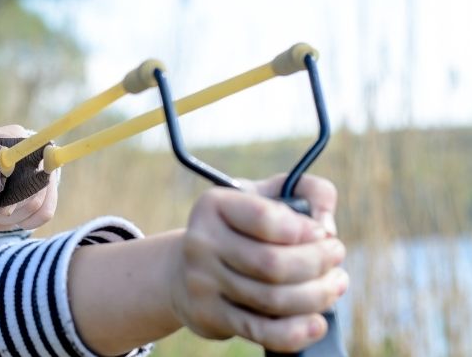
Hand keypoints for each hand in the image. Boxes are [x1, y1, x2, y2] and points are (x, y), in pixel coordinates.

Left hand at [0, 125, 58, 231]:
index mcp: (3, 138)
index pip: (24, 152)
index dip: (16, 177)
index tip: (1, 197)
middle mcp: (27, 150)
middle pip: (35, 180)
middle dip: (11, 203)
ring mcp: (40, 171)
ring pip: (40, 200)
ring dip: (15, 214)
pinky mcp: (46, 191)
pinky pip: (46, 212)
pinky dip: (27, 221)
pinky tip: (12, 218)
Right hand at [170, 174, 346, 351]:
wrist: (187, 270)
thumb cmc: (242, 228)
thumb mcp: (268, 197)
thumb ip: (309, 192)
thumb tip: (326, 227)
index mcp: (215, 205)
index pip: (264, 218)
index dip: (304, 230)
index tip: (322, 233)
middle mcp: (202, 242)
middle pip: (272, 264)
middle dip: (318, 263)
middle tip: (335, 257)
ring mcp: (202, 282)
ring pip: (272, 299)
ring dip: (316, 295)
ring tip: (334, 284)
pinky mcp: (209, 315)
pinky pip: (260, 331)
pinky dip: (296, 332)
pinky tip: (317, 323)